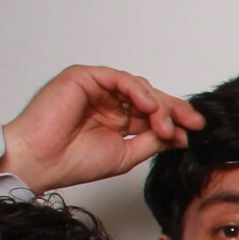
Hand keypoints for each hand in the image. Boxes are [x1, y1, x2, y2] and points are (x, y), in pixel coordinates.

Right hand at [0, 66, 204, 192]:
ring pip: (137, 87)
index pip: (152, 113)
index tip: (196, 130)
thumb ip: (152, 142)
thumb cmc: (73, 161)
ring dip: (157, 105)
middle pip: (149, 98)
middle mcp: (107, 102)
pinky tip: (148, 106)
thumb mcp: (126, 155)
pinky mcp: (82, 77)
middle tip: (193, 123)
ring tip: (165, 125)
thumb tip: (181, 136)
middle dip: (174, 109)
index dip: (175, 119)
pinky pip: (117, 78)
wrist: (42, 161)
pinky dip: (137, 90)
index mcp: (116, 119)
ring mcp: (95, 88)